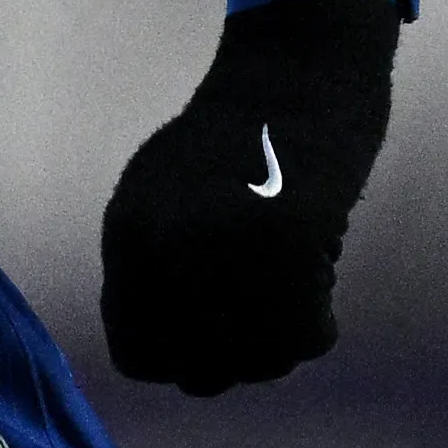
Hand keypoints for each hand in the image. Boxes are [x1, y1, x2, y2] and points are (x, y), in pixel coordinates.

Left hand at [98, 0, 403, 393]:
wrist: (296, 76)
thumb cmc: (233, 137)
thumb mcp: (155, 199)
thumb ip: (148, 271)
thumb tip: (165, 347)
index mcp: (128, 241)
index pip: (136, 355)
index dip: (176, 356)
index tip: (208, 334)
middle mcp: (166, 258)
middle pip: (200, 371)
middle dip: (233, 355)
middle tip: (260, 317)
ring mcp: (226, 258)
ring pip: (257, 363)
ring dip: (279, 339)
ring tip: (291, 286)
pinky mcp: (292, 251)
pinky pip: (307, 338)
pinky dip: (319, 321)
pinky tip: (318, 277)